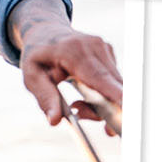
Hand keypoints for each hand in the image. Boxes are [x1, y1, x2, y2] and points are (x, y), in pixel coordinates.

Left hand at [8, 0, 122, 135]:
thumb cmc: (38, 55)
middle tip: (105, 131)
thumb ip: (45, 97)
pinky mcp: (109, 53)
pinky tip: (84, 92)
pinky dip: (103, 93)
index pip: (99, 77)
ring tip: (77, 106)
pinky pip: (113, 81)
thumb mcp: (32, 76)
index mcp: (73, 52)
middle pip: (113, 86)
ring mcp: (104, 48)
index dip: (116, 93)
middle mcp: (94, 47)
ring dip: (101, 104)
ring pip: (116, 86)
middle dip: (110, 111)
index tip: (129, 108)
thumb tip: (54, 120)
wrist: (46, 31)